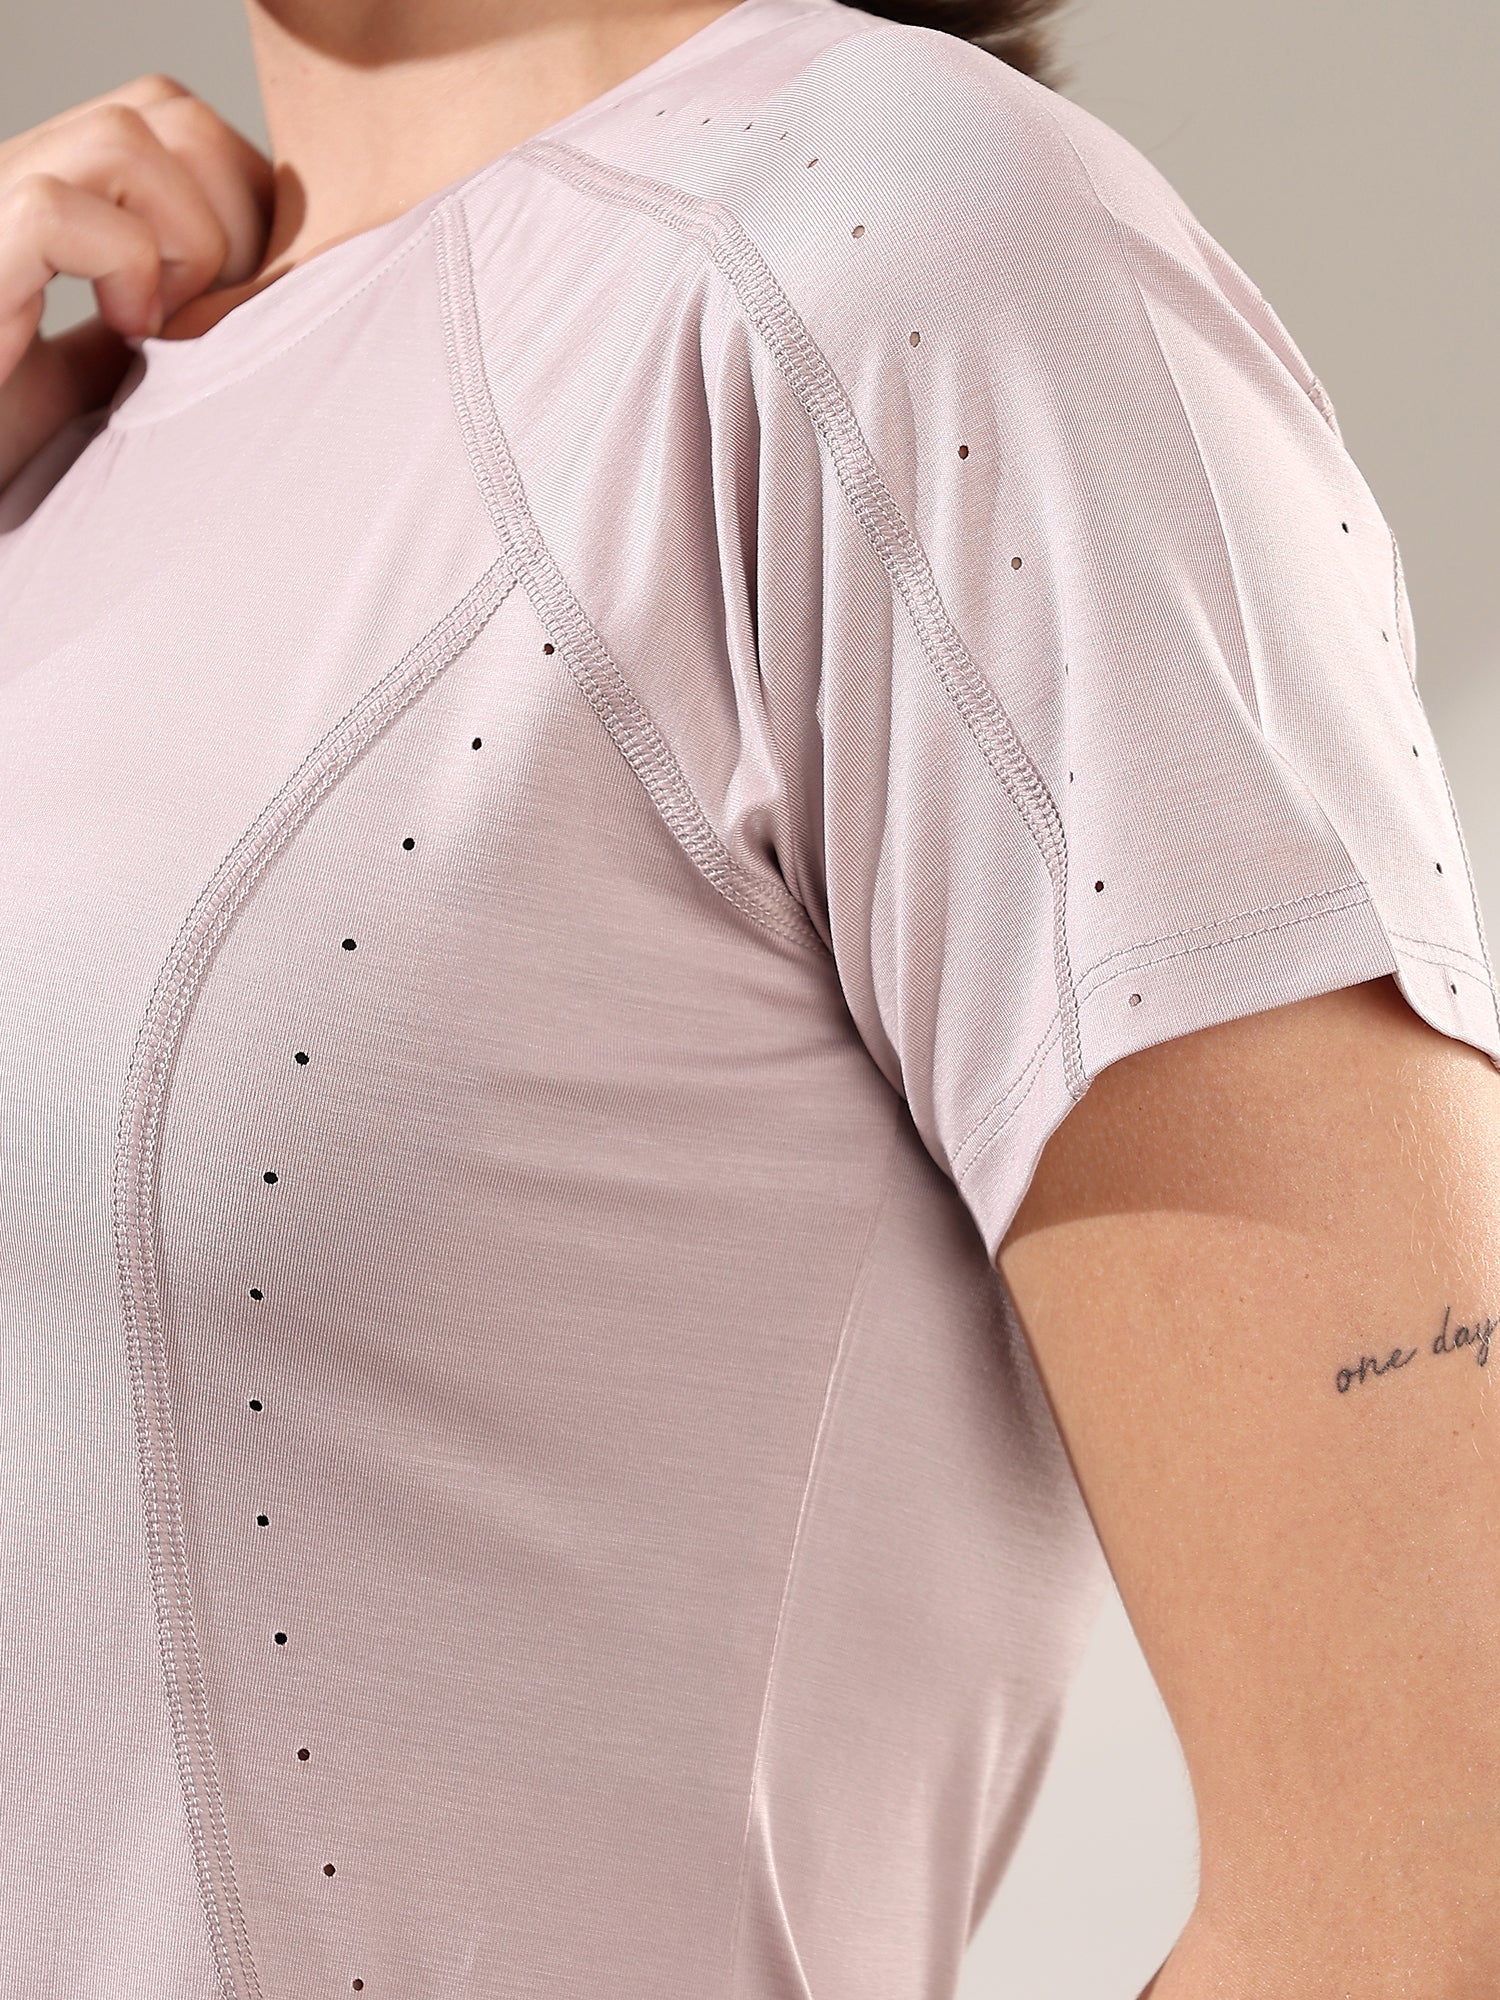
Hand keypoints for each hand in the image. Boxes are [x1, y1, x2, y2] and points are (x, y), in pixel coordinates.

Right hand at [0, 72, 273, 487]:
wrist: (1, 530)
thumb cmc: (22, 449)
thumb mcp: (121, 380)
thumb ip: (175, 325)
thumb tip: (263, 306)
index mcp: (63, 200)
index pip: (180, 121)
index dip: (246, 192)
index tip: (248, 297)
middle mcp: (20, 183)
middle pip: (169, 109)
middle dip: (235, 212)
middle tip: (218, 318)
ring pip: (125, 136)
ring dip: (187, 242)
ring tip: (164, 330)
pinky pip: (52, 208)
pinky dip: (121, 270)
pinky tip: (124, 337)